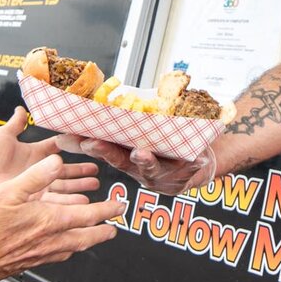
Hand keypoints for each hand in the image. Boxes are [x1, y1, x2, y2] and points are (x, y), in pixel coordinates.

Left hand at [0, 107, 99, 204]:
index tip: (85, 141)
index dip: (71, 145)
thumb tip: (21, 107)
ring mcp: (36, 186)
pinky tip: (83, 202)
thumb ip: (15, 123)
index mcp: (33, 154)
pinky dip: (70, 202)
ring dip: (79, 186)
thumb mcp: (3, 136)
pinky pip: (57, 201)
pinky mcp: (34, 201)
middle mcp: (37, 171)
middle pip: (65, 170)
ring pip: (64, 186)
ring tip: (95, 185)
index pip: (56, 148)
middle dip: (81, 170)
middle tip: (97, 169)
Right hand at [0, 154, 121, 281]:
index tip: (118, 206)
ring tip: (95, 236)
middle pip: (87, 237)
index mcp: (50, 220)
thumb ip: (36, 176)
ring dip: (88, 241)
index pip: (88, 215)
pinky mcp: (31, 263)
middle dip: (103, 231)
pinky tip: (63, 247)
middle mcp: (51, 240)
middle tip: (114, 227)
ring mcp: (42, 255)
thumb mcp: (9, 190)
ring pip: (74, 248)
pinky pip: (58, 256)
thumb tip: (57, 161)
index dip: (107, 210)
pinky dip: (68, 249)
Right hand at [53, 134, 214, 194]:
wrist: (191, 165)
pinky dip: (191, 165)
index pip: (104, 149)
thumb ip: (119, 123)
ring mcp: (157, 176)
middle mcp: (137, 169)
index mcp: (125, 156)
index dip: (93, 146)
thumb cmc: (159, 147)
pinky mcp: (179, 180)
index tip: (83, 140)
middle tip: (95, 143)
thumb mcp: (137, 137)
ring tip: (142, 153)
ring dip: (145, 161)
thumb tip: (94, 101)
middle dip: (108, 153)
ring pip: (150, 168)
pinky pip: (186, 171)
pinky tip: (197, 160)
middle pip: (121, 161)